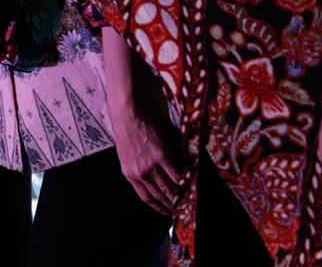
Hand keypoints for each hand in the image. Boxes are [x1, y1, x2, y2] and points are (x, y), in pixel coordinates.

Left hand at [107, 82, 182, 214]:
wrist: (129, 110)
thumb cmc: (131, 126)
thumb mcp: (133, 151)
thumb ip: (147, 164)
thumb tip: (164, 172)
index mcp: (130, 173)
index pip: (146, 197)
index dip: (158, 207)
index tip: (167, 212)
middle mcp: (139, 172)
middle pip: (159, 196)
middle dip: (172, 205)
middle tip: (183, 210)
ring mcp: (150, 165)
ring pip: (169, 188)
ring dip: (180, 196)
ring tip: (190, 201)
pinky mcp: (162, 155)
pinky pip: (176, 174)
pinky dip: (185, 181)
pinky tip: (193, 185)